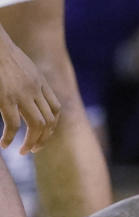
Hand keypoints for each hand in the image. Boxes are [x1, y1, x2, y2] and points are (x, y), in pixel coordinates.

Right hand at [0, 28, 60, 153]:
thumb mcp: (18, 64)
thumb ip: (24, 79)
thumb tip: (20, 90)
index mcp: (39, 81)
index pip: (56, 109)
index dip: (52, 125)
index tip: (43, 134)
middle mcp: (35, 88)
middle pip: (50, 121)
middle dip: (44, 139)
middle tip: (34, 149)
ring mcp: (22, 94)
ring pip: (37, 126)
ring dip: (32, 142)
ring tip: (23, 152)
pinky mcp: (6, 98)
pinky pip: (13, 125)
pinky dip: (10, 138)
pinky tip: (4, 144)